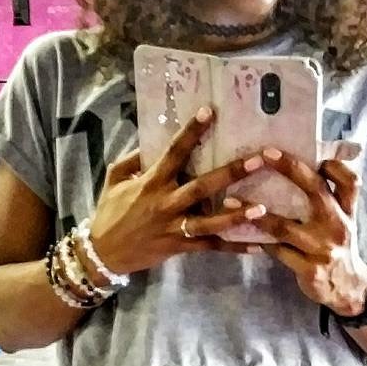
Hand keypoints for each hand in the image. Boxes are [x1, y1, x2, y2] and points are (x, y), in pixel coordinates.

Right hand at [88, 109, 267, 276]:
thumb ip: (133, 158)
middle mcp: (166, 203)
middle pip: (202, 187)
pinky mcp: (180, 247)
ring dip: (236, 215)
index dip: (191, 132)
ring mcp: (175, 227)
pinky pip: (211, 247)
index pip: (174, 152)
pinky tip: (258, 246)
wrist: (104, 254)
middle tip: (258, 159)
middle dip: (231, 173)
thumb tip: (152, 139)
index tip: (210, 112)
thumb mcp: (114, 178)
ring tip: (263, 209)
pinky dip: (234, 247)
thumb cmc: (110, 212)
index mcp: (151, 182)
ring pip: (210, 222)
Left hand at [252, 149, 366, 315]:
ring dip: (255, 213)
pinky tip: (239, 232)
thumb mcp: (343, 220)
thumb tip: (307, 164)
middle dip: (291, 169)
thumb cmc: (338, 245)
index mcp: (347, 211)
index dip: (334, 165)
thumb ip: (331, 196)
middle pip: (316, 191)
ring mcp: (322, 249)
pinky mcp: (309, 269)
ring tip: (230, 201)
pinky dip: (258, 241)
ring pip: (284, 227)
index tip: (308, 150)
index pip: (349, 181)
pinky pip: (277, 251)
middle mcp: (338, 226)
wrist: (348, 288)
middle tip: (265, 154)